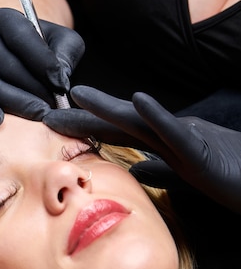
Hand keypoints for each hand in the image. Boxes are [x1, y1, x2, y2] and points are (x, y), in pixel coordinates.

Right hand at [0, 8, 84, 126]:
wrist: (16, 56)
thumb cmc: (43, 49)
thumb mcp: (62, 41)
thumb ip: (66, 54)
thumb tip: (59, 79)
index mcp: (4, 18)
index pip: (22, 38)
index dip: (44, 64)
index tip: (62, 85)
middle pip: (4, 64)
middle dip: (32, 88)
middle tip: (52, 105)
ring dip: (14, 102)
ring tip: (38, 114)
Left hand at [44, 86, 240, 212]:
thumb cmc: (232, 175)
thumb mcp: (189, 174)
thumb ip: (161, 169)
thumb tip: (134, 168)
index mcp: (164, 144)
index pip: (118, 134)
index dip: (86, 129)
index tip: (54, 127)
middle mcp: (170, 136)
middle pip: (120, 124)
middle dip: (83, 118)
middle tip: (46, 112)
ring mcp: (186, 141)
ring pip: (141, 122)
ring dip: (109, 107)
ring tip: (79, 94)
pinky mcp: (203, 151)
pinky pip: (177, 133)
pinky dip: (157, 117)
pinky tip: (139, 101)